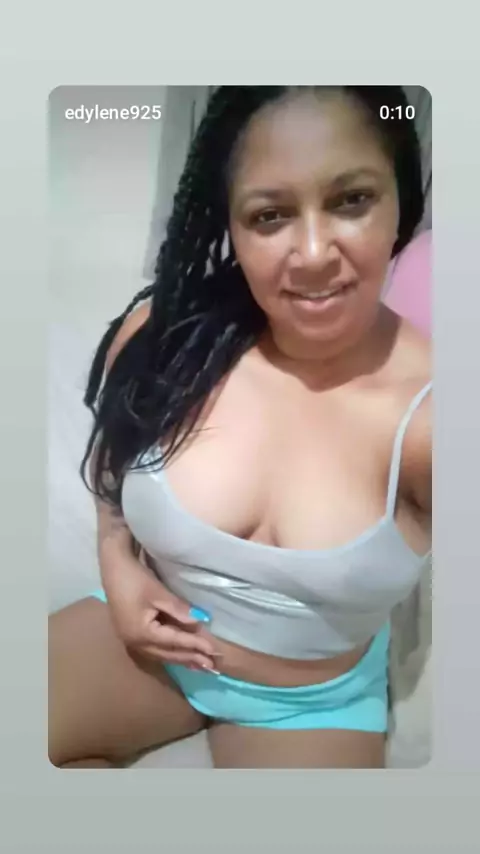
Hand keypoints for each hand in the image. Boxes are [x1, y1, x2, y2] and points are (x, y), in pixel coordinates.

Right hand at [105, 559, 220, 671]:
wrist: (112, 568)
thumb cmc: (134, 578)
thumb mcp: (158, 593)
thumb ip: (179, 610)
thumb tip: (201, 621)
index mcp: (141, 633)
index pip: (174, 642)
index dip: (194, 646)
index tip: (214, 651)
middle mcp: (135, 642)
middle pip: (167, 653)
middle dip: (190, 658)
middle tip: (211, 665)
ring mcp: (131, 640)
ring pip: (160, 654)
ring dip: (180, 659)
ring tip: (199, 666)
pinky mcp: (131, 633)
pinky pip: (154, 648)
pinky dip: (169, 652)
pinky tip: (179, 654)